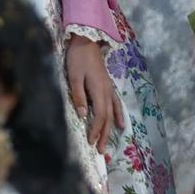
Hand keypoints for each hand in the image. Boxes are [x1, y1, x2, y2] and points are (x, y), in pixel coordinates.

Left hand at [64, 33, 125, 153]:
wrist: (86, 41)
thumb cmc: (78, 58)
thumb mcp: (74, 77)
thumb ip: (79, 96)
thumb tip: (84, 115)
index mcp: (99, 91)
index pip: (99, 116)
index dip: (96, 130)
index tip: (92, 142)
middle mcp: (107, 92)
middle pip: (107, 118)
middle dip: (104, 135)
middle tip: (101, 151)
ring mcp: (109, 89)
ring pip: (112, 113)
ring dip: (110, 129)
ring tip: (108, 144)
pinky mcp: (108, 86)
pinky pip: (116, 104)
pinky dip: (118, 115)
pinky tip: (120, 124)